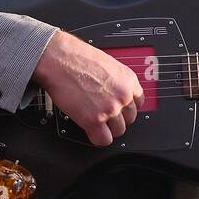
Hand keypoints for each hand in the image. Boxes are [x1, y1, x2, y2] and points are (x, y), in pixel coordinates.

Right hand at [32, 30, 144, 146]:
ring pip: (118, 131)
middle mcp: (123, 95)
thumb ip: (116, 81)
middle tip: (104, 115)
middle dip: (117, 119)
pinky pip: (103, 140)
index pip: (139, 103)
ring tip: (96, 121)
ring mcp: (110, 109)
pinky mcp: (93, 120)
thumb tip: (115, 92)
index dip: (126, 107)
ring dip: (107, 129)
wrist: (59, 59)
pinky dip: (97, 138)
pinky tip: (91, 130)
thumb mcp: (108, 65)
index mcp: (129, 80)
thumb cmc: (77, 58)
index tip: (120, 109)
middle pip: (130, 119)